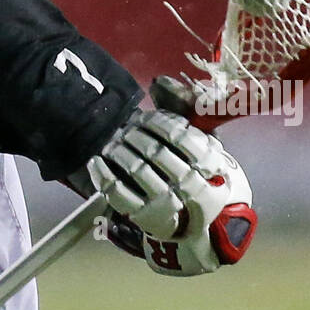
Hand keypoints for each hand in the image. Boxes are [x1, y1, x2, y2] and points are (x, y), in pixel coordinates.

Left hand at [86, 109, 256, 275]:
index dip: (159, 122)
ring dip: (119, 149)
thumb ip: (187, 113)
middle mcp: (190, 186)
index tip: (147, 117)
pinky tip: (97, 160)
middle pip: (156, 151)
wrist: (197, 227)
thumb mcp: (204, 146)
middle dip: (136, 135)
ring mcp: (165, 204)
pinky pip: (117, 192)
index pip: (182, 135)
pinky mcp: (142, 217)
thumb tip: (161, 83)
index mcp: (211, 165)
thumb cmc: (199, 176)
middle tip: (126, 129)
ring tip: (114, 142)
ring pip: (136, 169)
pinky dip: (103, 173)